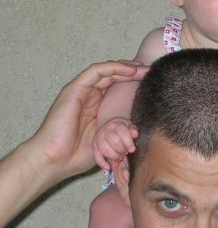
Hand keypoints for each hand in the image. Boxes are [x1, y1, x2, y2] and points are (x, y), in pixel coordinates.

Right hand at [28, 60, 147, 182]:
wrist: (55, 159)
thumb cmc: (78, 155)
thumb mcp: (108, 139)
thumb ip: (120, 130)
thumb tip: (139, 131)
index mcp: (96, 106)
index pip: (117, 87)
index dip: (134, 82)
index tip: (151, 83)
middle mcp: (89, 96)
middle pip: (113, 76)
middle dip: (133, 72)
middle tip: (150, 71)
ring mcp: (81, 91)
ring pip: (106, 71)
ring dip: (126, 67)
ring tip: (142, 68)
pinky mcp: (74, 89)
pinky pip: (95, 72)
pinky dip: (113, 68)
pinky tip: (129, 71)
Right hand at [93, 117, 138, 169]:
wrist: (108, 126)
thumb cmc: (122, 129)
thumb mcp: (129, 126)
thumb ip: (133, 130)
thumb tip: (135, 134)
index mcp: (116, 125)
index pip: (122, 132)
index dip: (128, 142)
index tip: (132, 150)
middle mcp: (106, 131)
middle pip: (114, 142)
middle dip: (122, 150)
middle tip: (125, 152)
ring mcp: (99, 139)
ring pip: (105, 149)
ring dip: (114, 156)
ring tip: (120, 157)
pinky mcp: (95, 146)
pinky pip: (97, 156)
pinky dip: (102, 163)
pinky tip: (108, 167)